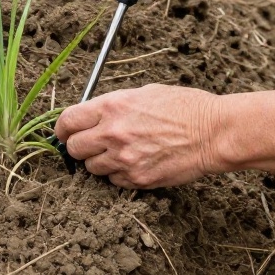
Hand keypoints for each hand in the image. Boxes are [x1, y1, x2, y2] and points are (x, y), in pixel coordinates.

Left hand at [53, 84, 223, 188]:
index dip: (62, 128)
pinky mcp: (136, 179)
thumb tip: (92, 116)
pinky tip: (137, 161)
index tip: (65, 132)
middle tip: (92, 143)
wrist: (213, 132)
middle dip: (79, 146)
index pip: (67, 120)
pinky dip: (119, 173)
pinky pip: (113, 180)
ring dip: (100, 161)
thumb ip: (115, 105)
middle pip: (73, 148)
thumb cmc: (185, 107)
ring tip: (122, 151)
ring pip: (91, 168)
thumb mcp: (146, 93)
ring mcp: (124, 159)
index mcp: (113, 106)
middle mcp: (113, 133)